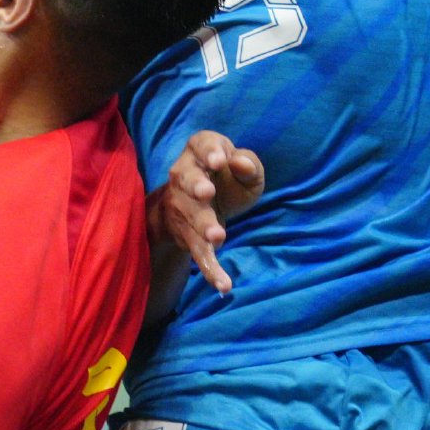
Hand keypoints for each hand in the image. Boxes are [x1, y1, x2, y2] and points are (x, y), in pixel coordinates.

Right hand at [149, 130, 265, 294]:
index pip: (200, 144)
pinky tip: (223, 285)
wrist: (200, 206)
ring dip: (202, 226)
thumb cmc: (228, 180)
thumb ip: (248, 164)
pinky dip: (210, 268)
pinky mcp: (186, 235)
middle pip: (185, 179)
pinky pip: (196, 250)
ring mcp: (181, 206)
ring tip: (218, 237)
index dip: (208, 151)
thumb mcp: (245, 170)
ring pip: (190, 216)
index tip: (218, 160)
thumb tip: (241, 163)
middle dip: (195, 186)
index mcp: (200, 151)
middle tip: (206, 193)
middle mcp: (183, 176)